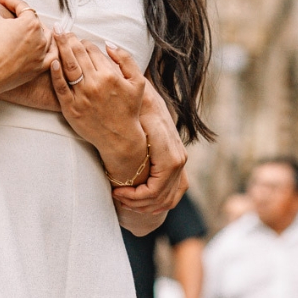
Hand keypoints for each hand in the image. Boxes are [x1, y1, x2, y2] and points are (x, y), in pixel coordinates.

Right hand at [0, 0, 52, 102]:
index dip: (10, 2)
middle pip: (35, 22)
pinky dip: (49, 52)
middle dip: (23, 17)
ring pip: (47, 39)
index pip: (23, 7)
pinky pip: (51, 58)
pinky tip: (43, 50)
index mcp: (31, 23)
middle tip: (10, 16)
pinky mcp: (39, 69)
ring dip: (38, 33)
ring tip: (28, 32)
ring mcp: (41, 55)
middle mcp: (40, 38)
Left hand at [48, 32, 145, 149]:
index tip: (80, 41)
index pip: (92, 50)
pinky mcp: (70, 108)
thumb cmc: (129, 109)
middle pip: (78, 54)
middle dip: (69, 38)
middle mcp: (95, 84)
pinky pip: (60, 87)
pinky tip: (52, 61)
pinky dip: (55, 73)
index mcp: (110, 75)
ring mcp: (81, 96)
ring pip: (68, 66)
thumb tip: (108, 44)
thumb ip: (126, 60)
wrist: (119, 138)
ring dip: (61, 48)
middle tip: (61, 30)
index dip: (85, 42)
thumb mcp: (138, 83)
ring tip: (55, 35)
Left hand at [111, 81, 187, 216]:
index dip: (136, 197)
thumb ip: (132, 135)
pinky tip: (142, 203)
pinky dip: (161, 201)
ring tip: (126, 201)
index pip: (156, 189)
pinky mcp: (177, 160)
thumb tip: (124, 153)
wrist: (145, 92)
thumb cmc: (135, 104)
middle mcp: (178, 158)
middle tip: (117, 198)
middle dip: (138, 203)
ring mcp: (180, 160)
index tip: (117, 193)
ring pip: (170, 197)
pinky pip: (176, 190)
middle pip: (162, 196)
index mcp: (169, 153)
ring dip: (148, 205)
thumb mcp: (133, 116)